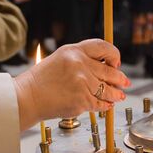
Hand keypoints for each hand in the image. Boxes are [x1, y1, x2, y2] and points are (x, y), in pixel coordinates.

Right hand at [12, 39, 130, 130]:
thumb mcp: (60, 59)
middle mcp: (80, 64)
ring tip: (120, 96)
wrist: (28, 97)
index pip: (104, 47)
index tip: (116, 63)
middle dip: (120, 78)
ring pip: (109, 90)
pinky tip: (107, 105)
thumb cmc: (41, 80)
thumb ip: (81, 60)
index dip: (114, 55)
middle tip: (124, 82)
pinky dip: (105, 105)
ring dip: (117, 94)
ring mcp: (82, 83)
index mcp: (74, 51)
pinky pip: (101, 103)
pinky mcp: (83, 100)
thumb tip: (105, 67)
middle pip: (111, 71)